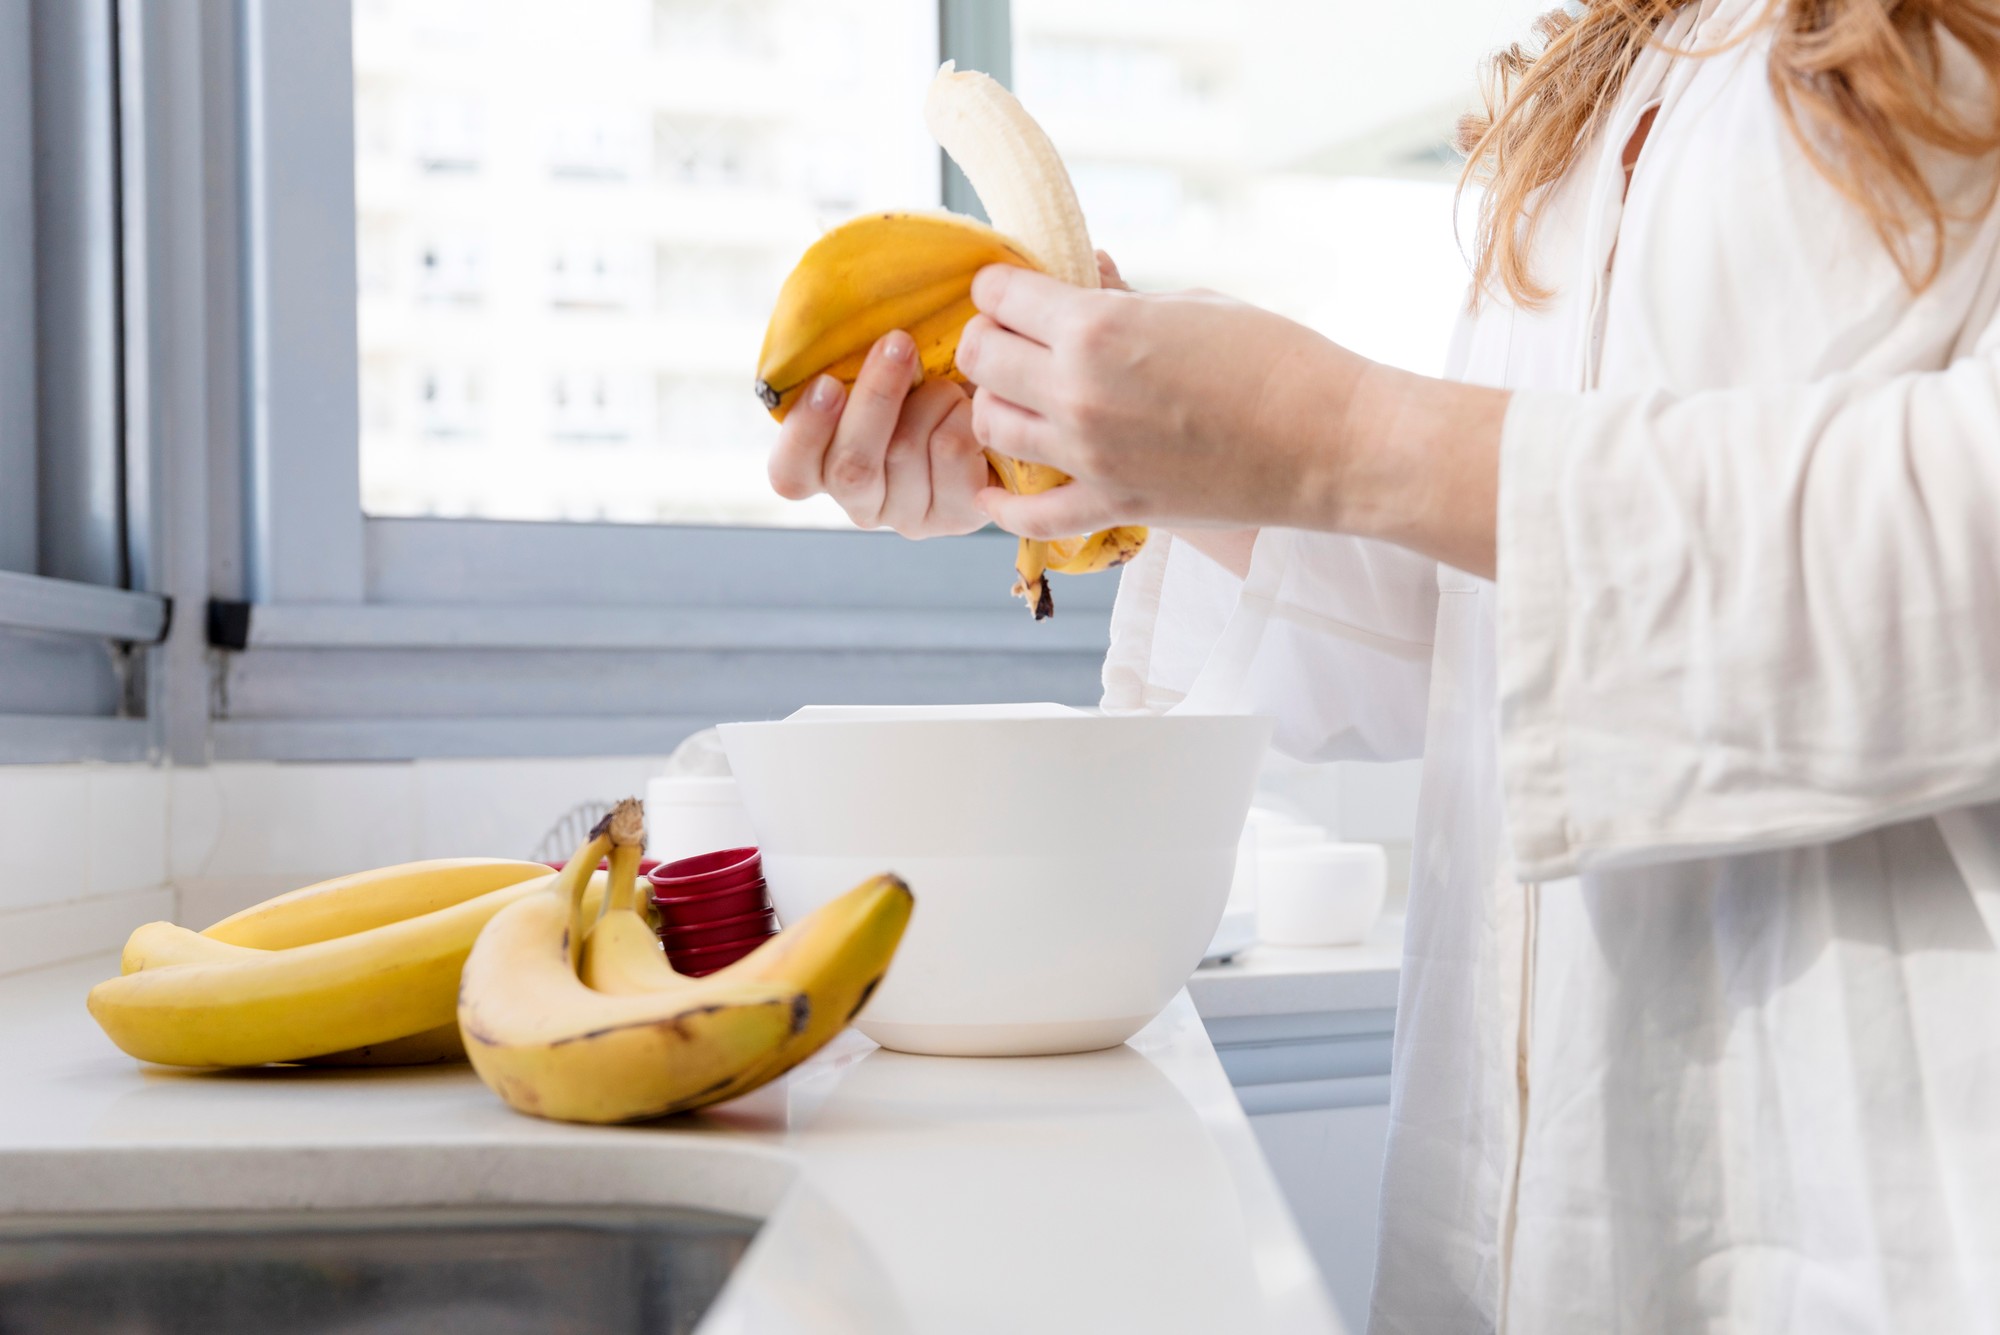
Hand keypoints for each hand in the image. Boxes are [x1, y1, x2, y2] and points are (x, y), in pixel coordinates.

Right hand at [766, 330, 990, 537]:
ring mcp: (908, 516)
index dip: (804, 433)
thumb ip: (848, 364)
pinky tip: (970, 408)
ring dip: (930, 397)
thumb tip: (831, 321)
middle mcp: (861, 502)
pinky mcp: (957, 514)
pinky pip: (951, 450)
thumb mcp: (878, 370)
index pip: (791, 474)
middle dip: (875, 397)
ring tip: (947, 382)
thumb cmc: (924, 383)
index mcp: (824, 470)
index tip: (827, 383)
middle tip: (898, 343)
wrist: (993, 411)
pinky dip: (962, 412)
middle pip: (851, 466)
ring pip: (905, 450)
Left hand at [957, 265, 1364, 535]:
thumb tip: (1083, 273)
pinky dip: (1003, 504)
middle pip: (980, 358)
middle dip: (989, 338)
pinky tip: (998, 488)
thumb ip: (1122, 296)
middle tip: (1013, 338)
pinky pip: (1029, 516)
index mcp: (1097, 328)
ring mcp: (1090, 457)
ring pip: (990, 428)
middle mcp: (1078, 393)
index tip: (1015, 289)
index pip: (1000, 296)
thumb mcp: (1193, 303)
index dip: (1001, 285)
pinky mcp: (1112, 507)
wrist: (1331, 443)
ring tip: (1021, 399)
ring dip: (995, 406)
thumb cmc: (1275, 359)